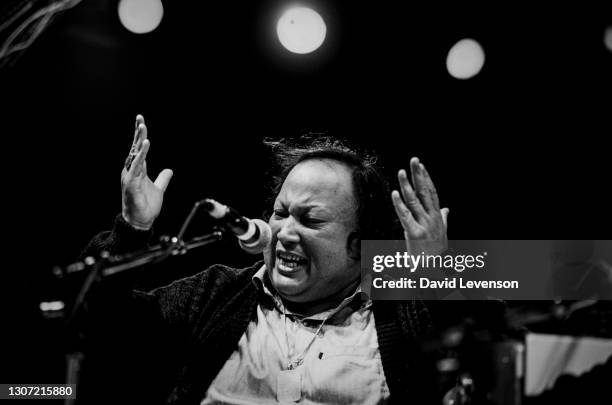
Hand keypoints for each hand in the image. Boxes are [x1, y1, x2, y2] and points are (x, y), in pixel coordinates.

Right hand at [121, 115, 172, 229]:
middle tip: (140, 118)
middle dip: (138, 133)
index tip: (141, 121)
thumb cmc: (146, 206)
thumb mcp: (159, 189)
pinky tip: (145, 146)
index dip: (140, 136)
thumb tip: (169, 170)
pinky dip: (141, 156)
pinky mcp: (130, 185)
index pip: (139, 149)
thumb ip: (163, 179)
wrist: (141, 222)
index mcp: (138, 170)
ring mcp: (130, 177)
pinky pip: (136, 168)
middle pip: (135, 148)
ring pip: (134, 155)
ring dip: (139, 142)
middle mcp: (132, 171)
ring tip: (143, 128)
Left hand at [391, 157, 448, 254]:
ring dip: (407, 185)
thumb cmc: (436, 252)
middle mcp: (431, 218)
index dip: (426, 178)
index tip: (421, 165)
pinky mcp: (414, 233)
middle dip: (419, 175)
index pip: (432, 192)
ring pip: (414, 201)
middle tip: (414, 160)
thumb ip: (444, 219)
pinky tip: (394, 193)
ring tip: (401, 171)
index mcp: (437, 216)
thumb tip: (447, 208)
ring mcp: (423, 225)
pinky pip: (405, 216)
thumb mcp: (443, 233)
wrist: (433, 271)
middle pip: (425, 192)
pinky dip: (399, 204)